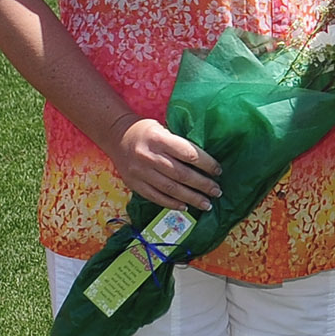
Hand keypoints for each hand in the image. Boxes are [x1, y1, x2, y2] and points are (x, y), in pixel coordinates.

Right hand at [107, 117, 221, 211]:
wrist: (116, 135)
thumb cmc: (146, 131)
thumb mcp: (163, 128)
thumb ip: (179, 144)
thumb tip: (205, 162)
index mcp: (159, 139)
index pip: (189, 154)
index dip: (206, 164)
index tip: (218, 171)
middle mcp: (149, 156)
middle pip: (182, 175)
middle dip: (203, 185)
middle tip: (217, 191)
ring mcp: (140, 172)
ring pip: (170, 189)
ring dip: (191, 198)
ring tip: (206, 204)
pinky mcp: (133, 183)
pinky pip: (155, 197)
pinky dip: (172, 203)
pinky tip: (185, 207)